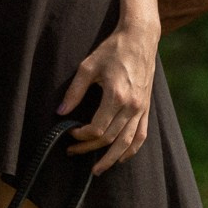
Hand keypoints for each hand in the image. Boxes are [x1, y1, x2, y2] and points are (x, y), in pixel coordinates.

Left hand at [57, 23, 156, 173]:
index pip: (97, 128)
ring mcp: (141, 108)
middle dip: (89, 148)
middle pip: (110, 138)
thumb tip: (61, 112)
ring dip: (111, 158)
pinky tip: (121, 157)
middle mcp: (131, 106)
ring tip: (98, 169)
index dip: (81, 135)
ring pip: (127, 143)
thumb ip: (74, 91)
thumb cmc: (112, 49)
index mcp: (116, 95)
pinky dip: (132, 150)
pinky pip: (141, 135)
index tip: (69, 132)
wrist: (140, 38)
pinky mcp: (146, 107)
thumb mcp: (88, 66)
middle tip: (73, 151)